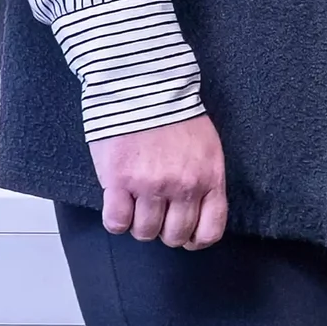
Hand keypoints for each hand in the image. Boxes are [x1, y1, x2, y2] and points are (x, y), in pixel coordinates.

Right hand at [92, 113, 228, 250]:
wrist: (143, 86)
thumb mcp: (207, 148)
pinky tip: (117, 204)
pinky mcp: (119, 181)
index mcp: (209, 178)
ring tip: (134, 204)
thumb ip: (204, 179)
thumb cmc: (175, 115)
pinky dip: (116, 220)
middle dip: (164, 230)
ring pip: (145, 232)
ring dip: (138, 224)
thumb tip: (196, 210)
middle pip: (174, 236)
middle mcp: (183, 187)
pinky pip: (116, 222)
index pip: (210, 231)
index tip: (185, 235)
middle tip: (155, 214)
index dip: (195, 239)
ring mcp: (150, 186)